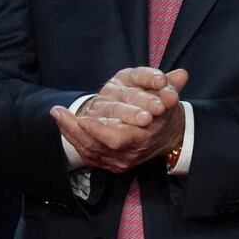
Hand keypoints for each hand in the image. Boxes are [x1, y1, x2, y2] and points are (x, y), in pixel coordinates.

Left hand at [50, 67, 189, 172]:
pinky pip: (87, 153)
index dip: (100, 131)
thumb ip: (170, 85)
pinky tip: (63, 123)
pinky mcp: (109, 163)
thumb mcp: (169, 96)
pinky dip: (73, 138)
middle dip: (75, 131)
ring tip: (57, 113)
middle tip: (59, 113)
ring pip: (88, 150)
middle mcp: (130, 152)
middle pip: (96, 147)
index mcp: (145, 136)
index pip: (118, 139)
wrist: (170, 137)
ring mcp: (119, 161)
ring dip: (70, 132)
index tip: (84, 119)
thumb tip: (181, 74)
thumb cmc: (165, 111)